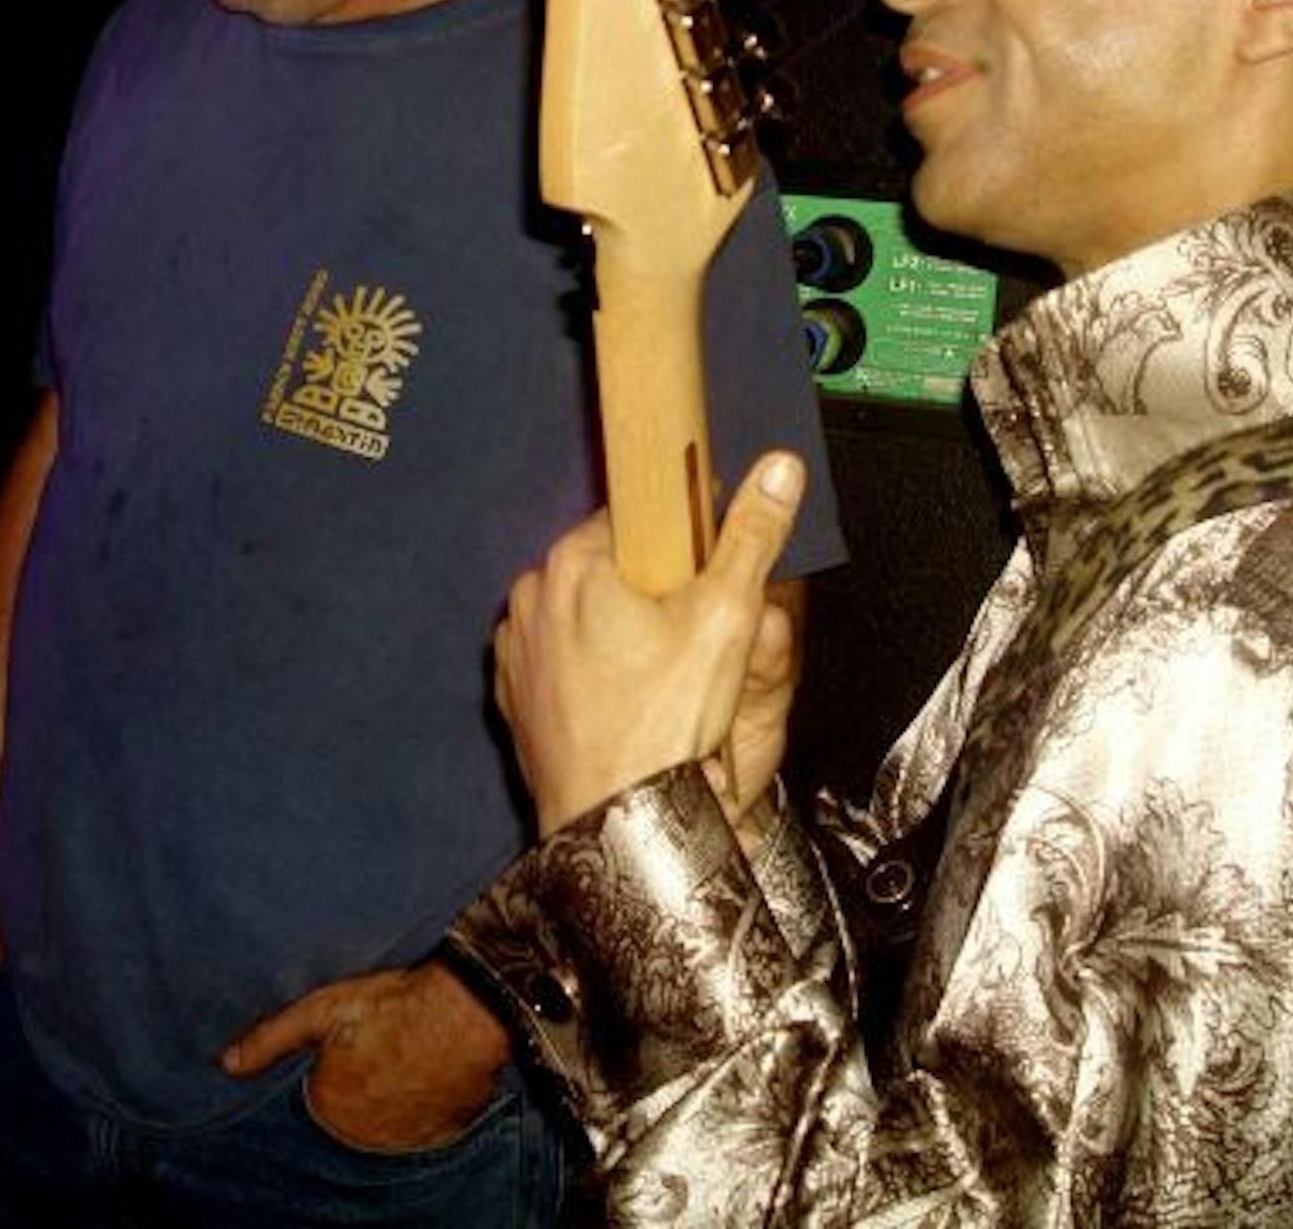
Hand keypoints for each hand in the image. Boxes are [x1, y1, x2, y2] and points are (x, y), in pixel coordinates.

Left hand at [222, 961, 508, 1149]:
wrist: (469, 1010)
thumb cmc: (394, 1007)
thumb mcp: (322, 1010)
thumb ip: (271, 1039)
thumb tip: (226, 1064)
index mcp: (327, 1108)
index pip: (316, 1098)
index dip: (329, 1069)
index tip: (349, 1047)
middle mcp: (362, 1137)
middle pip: (351, 1115)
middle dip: (359, 1088)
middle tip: (379, 1049)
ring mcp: (404, 1141)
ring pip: (385, 1124)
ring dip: (389, 1102)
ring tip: (404, 1060)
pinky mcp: (441, 1136)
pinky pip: (421, 1127)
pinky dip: (421, 1108)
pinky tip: (428, 1075)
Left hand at [494, 452, 805, 834]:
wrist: (617, 826)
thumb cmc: (667, 724)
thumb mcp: (727, 619)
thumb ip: (752, 536)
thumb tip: (779, 467)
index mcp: (573, 563)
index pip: (634, 517)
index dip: (679, 540)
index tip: (704, 573)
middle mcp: (529, 598)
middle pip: (605, 567)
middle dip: (646, 589)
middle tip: (691, 635)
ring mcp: (516, 652)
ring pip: (579, 616)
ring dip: (613, 631)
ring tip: (659, 676)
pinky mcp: (513, 699)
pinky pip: (558, 664)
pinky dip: (587, 674)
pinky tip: (625, 704)